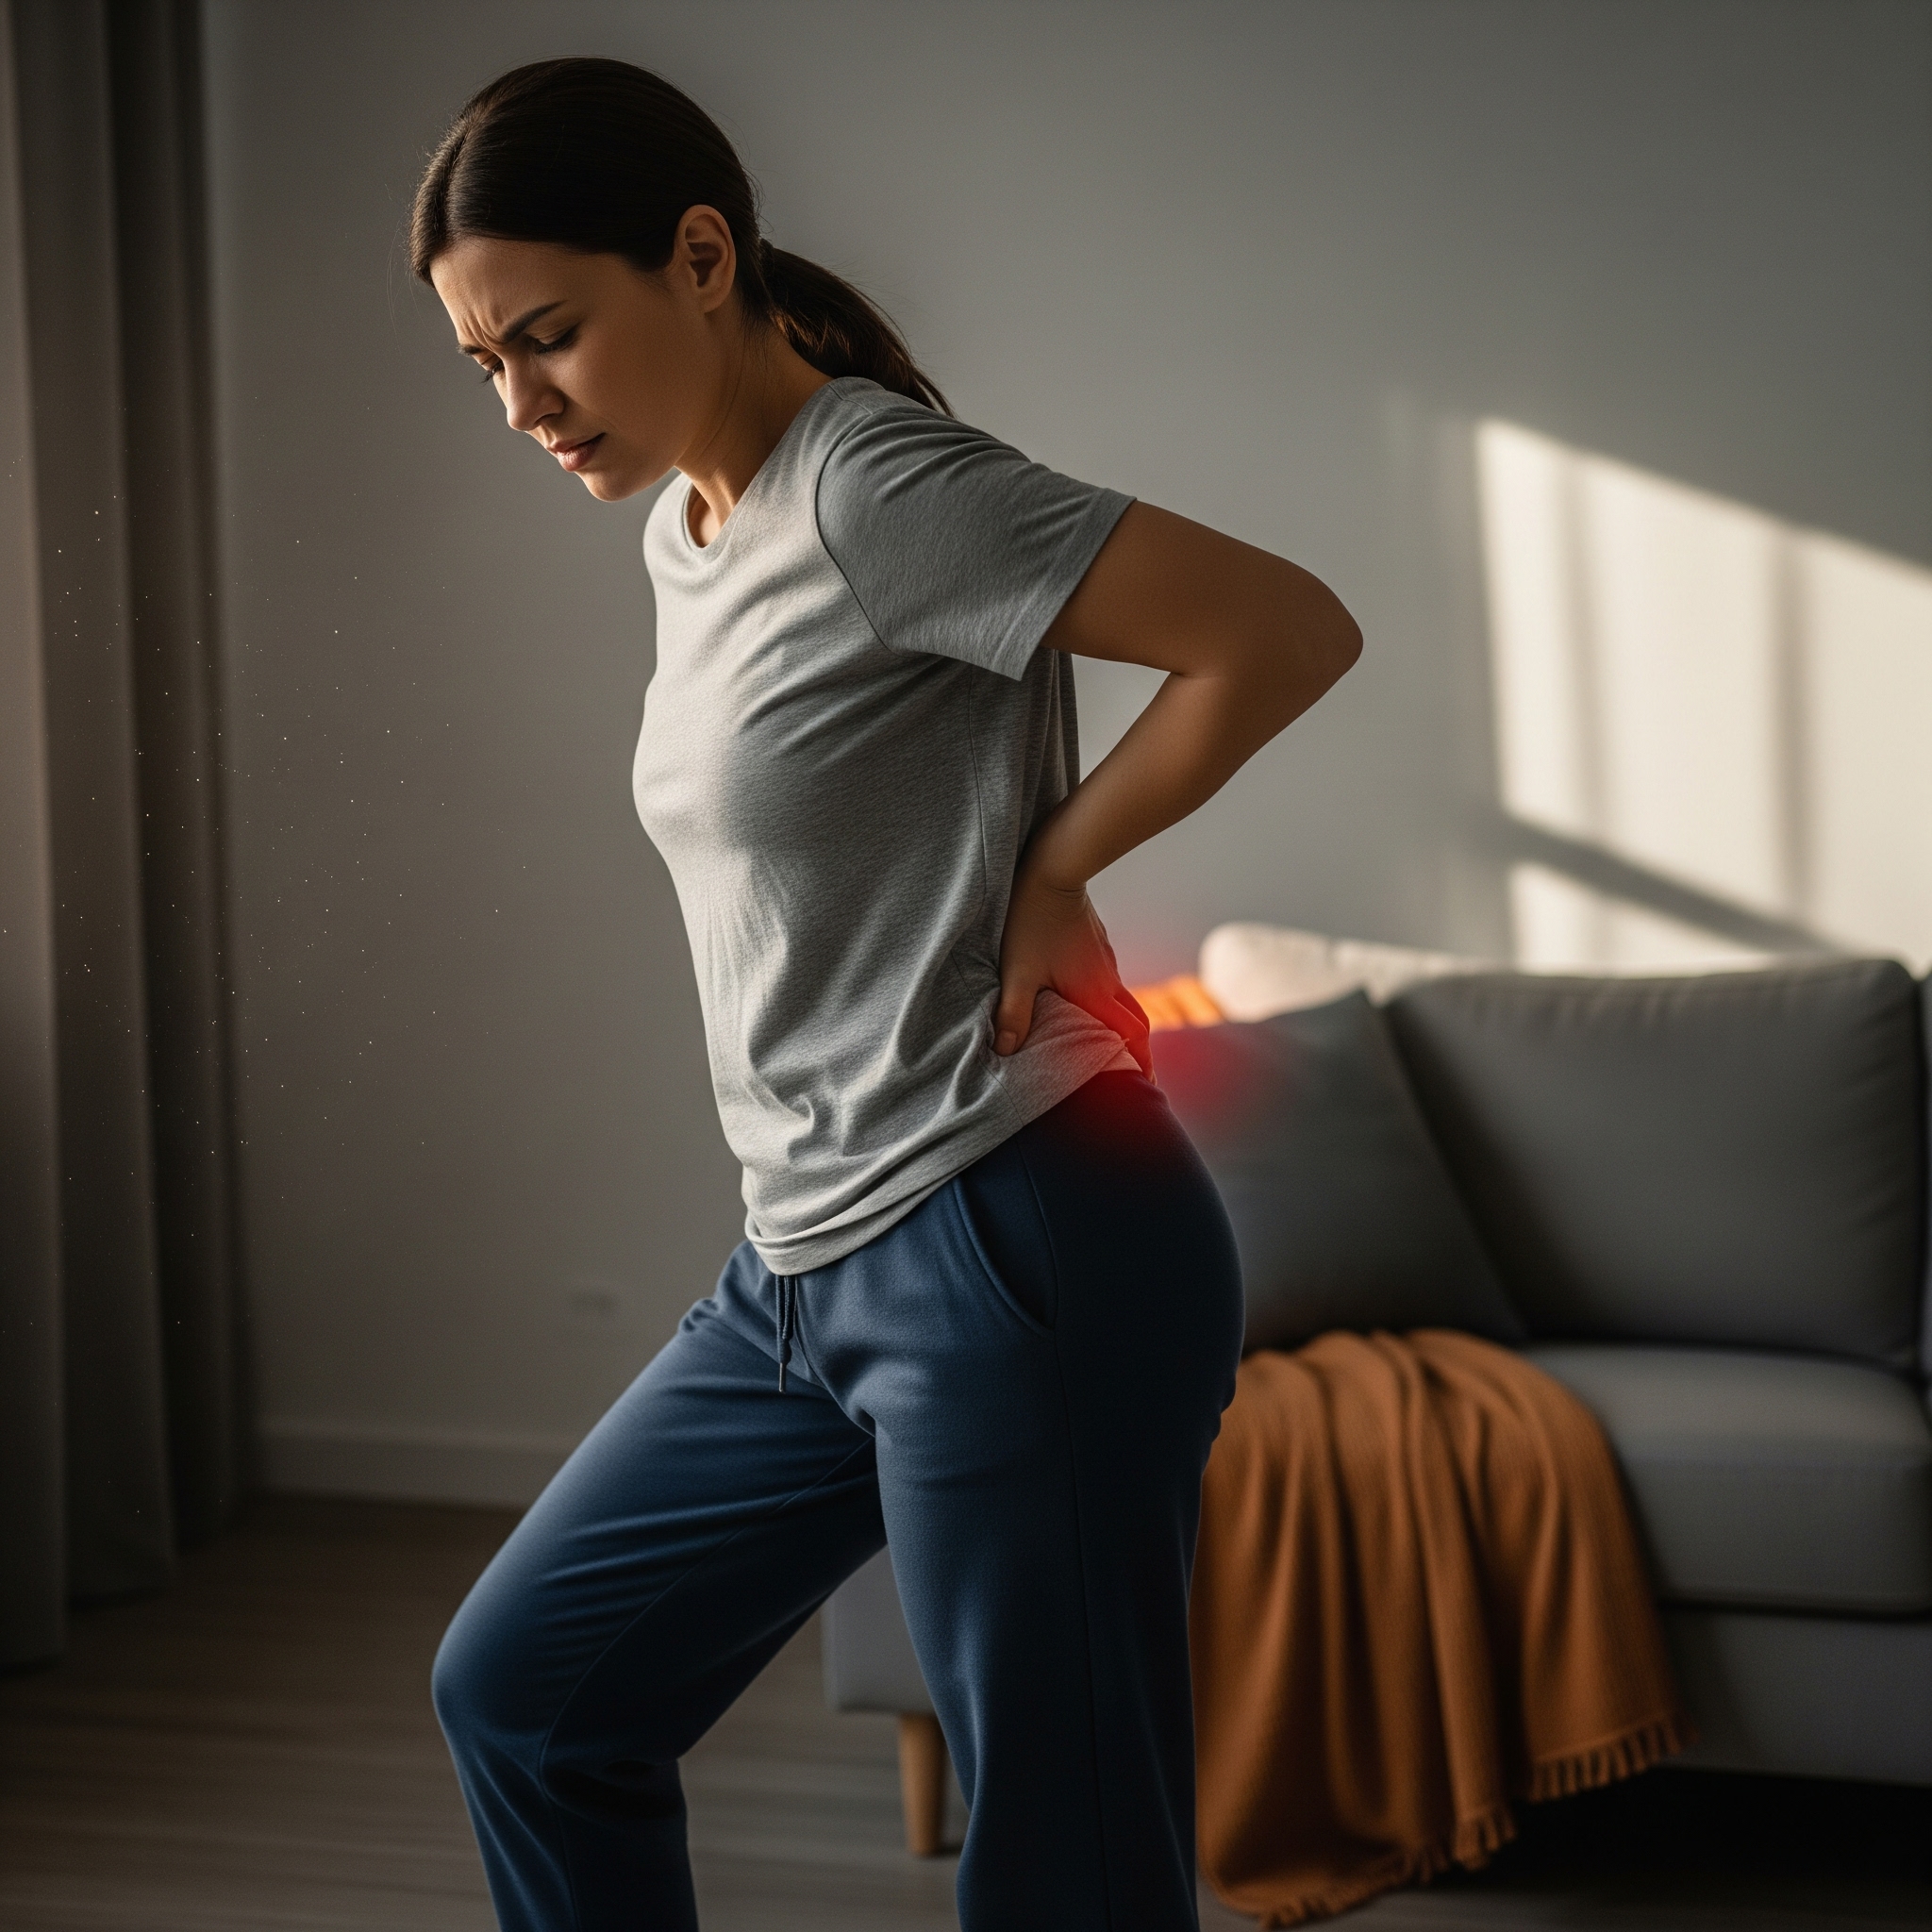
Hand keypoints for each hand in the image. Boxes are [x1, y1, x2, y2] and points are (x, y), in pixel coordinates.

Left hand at [993, 867, 1151, 1075]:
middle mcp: (1108, 978)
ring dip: (1120, 1022)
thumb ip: (1013, 1013)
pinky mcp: (1095, 944)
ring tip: (1105, 1042)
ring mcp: (1104, 959)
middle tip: (1137, 1071)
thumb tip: (1005, 1051)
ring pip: (1121, 998)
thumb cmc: (1032, 919)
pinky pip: (1108, 979)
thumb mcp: (1018, 971)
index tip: (1147, 1083)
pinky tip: (1084, 1000)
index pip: (1132, 1035)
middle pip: (1136, 1020)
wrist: (1054, 867)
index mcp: (1096, 992)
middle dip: (1140, 1047)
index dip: (1141, 1061)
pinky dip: (1106, 999)